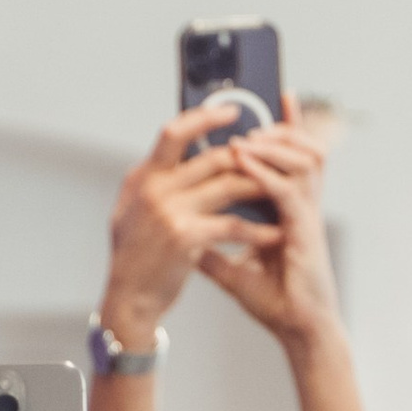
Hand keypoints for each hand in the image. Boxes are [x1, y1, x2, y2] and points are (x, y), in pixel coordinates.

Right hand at [100, 103, 304, 344]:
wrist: (128, 299)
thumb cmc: (135, 257)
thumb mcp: (133, 210)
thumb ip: (155, 181)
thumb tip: (177, 153)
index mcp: (142, 177)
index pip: (174, 133)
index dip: (205, 118)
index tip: (233, 111)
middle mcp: (154, 188)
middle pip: (213, 157)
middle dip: (249, 158)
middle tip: (274, 158)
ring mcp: (169, 211)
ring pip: (228, 185)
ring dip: (259, 188)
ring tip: (283, 192)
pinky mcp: (185, 237)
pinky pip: (232, 226)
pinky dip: (257, 230)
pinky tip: (275, 234)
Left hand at [191, 111, 342, 353]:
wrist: (299, 329)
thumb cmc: (277, 301)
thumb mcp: (233, 270)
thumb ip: (213, 248)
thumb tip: (184, 236)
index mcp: (292, 211)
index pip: (294, 159)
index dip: (289, 127)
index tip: (277, 96)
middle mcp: (305, 207)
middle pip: (305, 149)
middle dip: (280, 128)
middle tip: (251, 118)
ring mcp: (307, 216)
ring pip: (303, 161)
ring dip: (273, 144)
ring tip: (245, 137)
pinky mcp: (304, 231)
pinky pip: (287, 191)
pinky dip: (265, 173)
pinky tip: (244, 162)